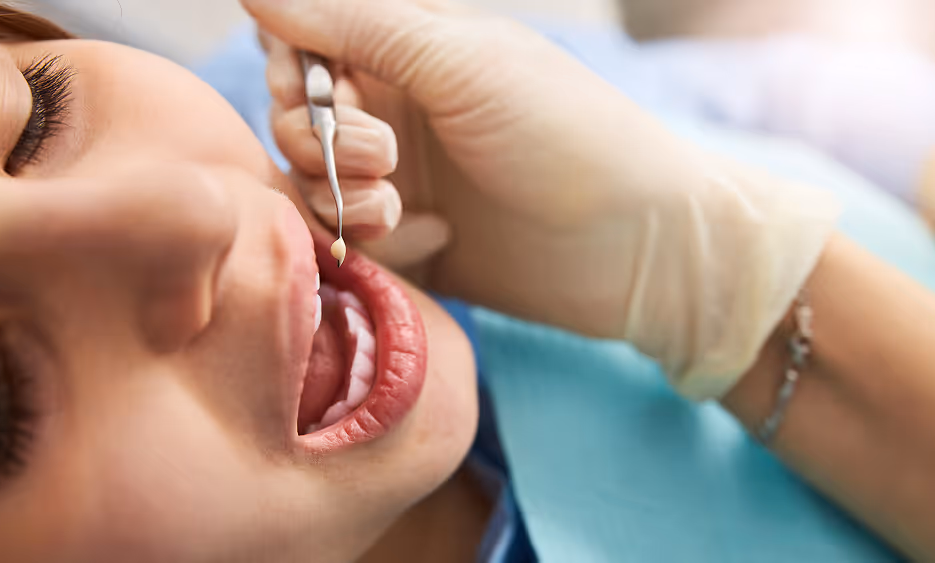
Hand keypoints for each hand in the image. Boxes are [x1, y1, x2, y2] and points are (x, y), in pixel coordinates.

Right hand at [244, 0, 839, 398]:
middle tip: (385, 158)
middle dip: (320, 139)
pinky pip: (350, 242)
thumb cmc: (566, 135)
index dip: (294, 70)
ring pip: (313, 184)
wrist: (641, 248)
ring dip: (341, 196)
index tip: (318, 94)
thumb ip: (352, 23)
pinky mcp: (412, 243)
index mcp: (410, 49)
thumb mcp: (459, 62)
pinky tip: (438, 239)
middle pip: (297, 118)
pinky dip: (378, 243)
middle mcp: (399, 109)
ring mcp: (403, 180)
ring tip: (396, 210)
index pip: (305, 45)